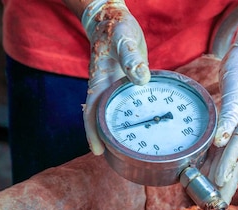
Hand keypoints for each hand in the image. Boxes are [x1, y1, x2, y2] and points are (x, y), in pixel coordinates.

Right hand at [81, 0, 149, 154]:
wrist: (112, 19)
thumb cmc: (117, 28)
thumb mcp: (124, 39)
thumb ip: (131, 58)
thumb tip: (141, 79)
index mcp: (100, 81)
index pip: (92, 113)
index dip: (93, 134)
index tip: (97, 152)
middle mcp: (106, 88)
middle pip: (102, 121)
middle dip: (108, 141)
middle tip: (121, 161)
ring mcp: (115, 89)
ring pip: (115, 116)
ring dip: (121, 132)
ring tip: (134, 152)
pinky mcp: (126, 86)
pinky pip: (128, 106)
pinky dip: (133, 118)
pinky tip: (145, 128)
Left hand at [206, 27, 237, 203]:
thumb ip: (230, 113)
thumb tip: (221, 139)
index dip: (229, 163)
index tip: (217, 181)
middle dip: (229, 181)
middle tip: (218, 204)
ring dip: (226, 177)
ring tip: (215, 198)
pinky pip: (234, 148)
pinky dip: (224, 162)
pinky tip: (214, 176)